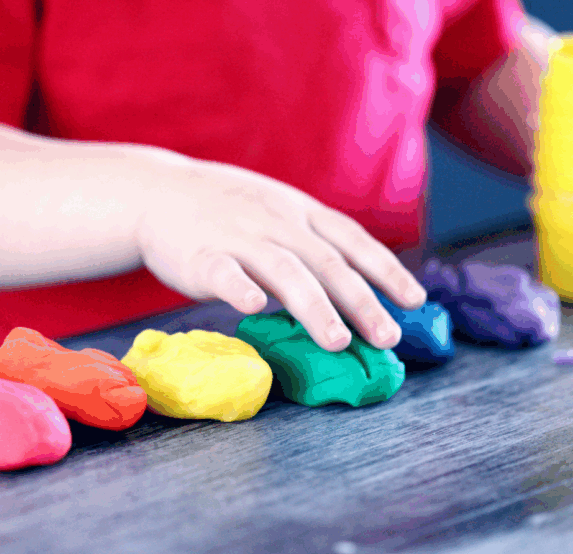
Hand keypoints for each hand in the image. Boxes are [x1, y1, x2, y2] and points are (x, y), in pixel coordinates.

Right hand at [134, 156, 426, 351]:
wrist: (156, 192)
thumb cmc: (226, 211)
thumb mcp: (278, 211)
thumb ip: (312, 243)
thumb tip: (359, 288)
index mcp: (300, 213)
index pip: (352, 240)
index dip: (387, 270)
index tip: (416, 300)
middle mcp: (277, 222)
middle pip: (327, 262)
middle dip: (362, 301)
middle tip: (388, 338)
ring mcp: (239, 237)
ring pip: (285, 270)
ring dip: (314, 307)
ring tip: (338, 342)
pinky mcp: (200, 255)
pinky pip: (223, 272)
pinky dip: (240, 288)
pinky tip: (256, 308)